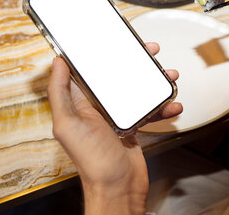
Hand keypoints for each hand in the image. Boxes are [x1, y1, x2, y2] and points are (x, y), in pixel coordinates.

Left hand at [47, 42, 181, 213]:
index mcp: (80, 103)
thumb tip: (57, 63)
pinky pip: (150, 109)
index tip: (114, 40)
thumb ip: (60, 93)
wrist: (118, 188)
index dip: (101, 53)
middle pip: (118, 75)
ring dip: (155, 82)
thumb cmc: (91, 161)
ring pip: (137, 90)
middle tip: (150, 52)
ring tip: (168, 77)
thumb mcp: (68, 124)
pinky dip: (162, 106)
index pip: (90, 70)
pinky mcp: (134, 126)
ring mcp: (117, 116)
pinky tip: (172, 104)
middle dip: (135, 63)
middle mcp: (98, 107)